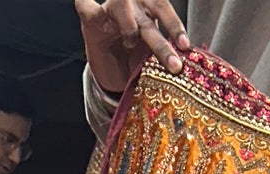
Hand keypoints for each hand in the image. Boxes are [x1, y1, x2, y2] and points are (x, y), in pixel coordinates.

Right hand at [74, 0, 188, 96]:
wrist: (112, 64)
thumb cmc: (136, 58)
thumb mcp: (151, 57)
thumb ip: (162, 57)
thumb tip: (182, 69)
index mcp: (151, 9)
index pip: (164, 10)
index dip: (175, 26)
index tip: (184, 46)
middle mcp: (133, 5)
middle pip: (147, 17)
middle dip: (161, 43)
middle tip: (173, 65)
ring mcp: (112, 8)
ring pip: (121, 6)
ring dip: (129, 27)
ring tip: (130, 43)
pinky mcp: (90, 18)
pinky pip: (85, 6)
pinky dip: (85, 3)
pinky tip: (85, 4)